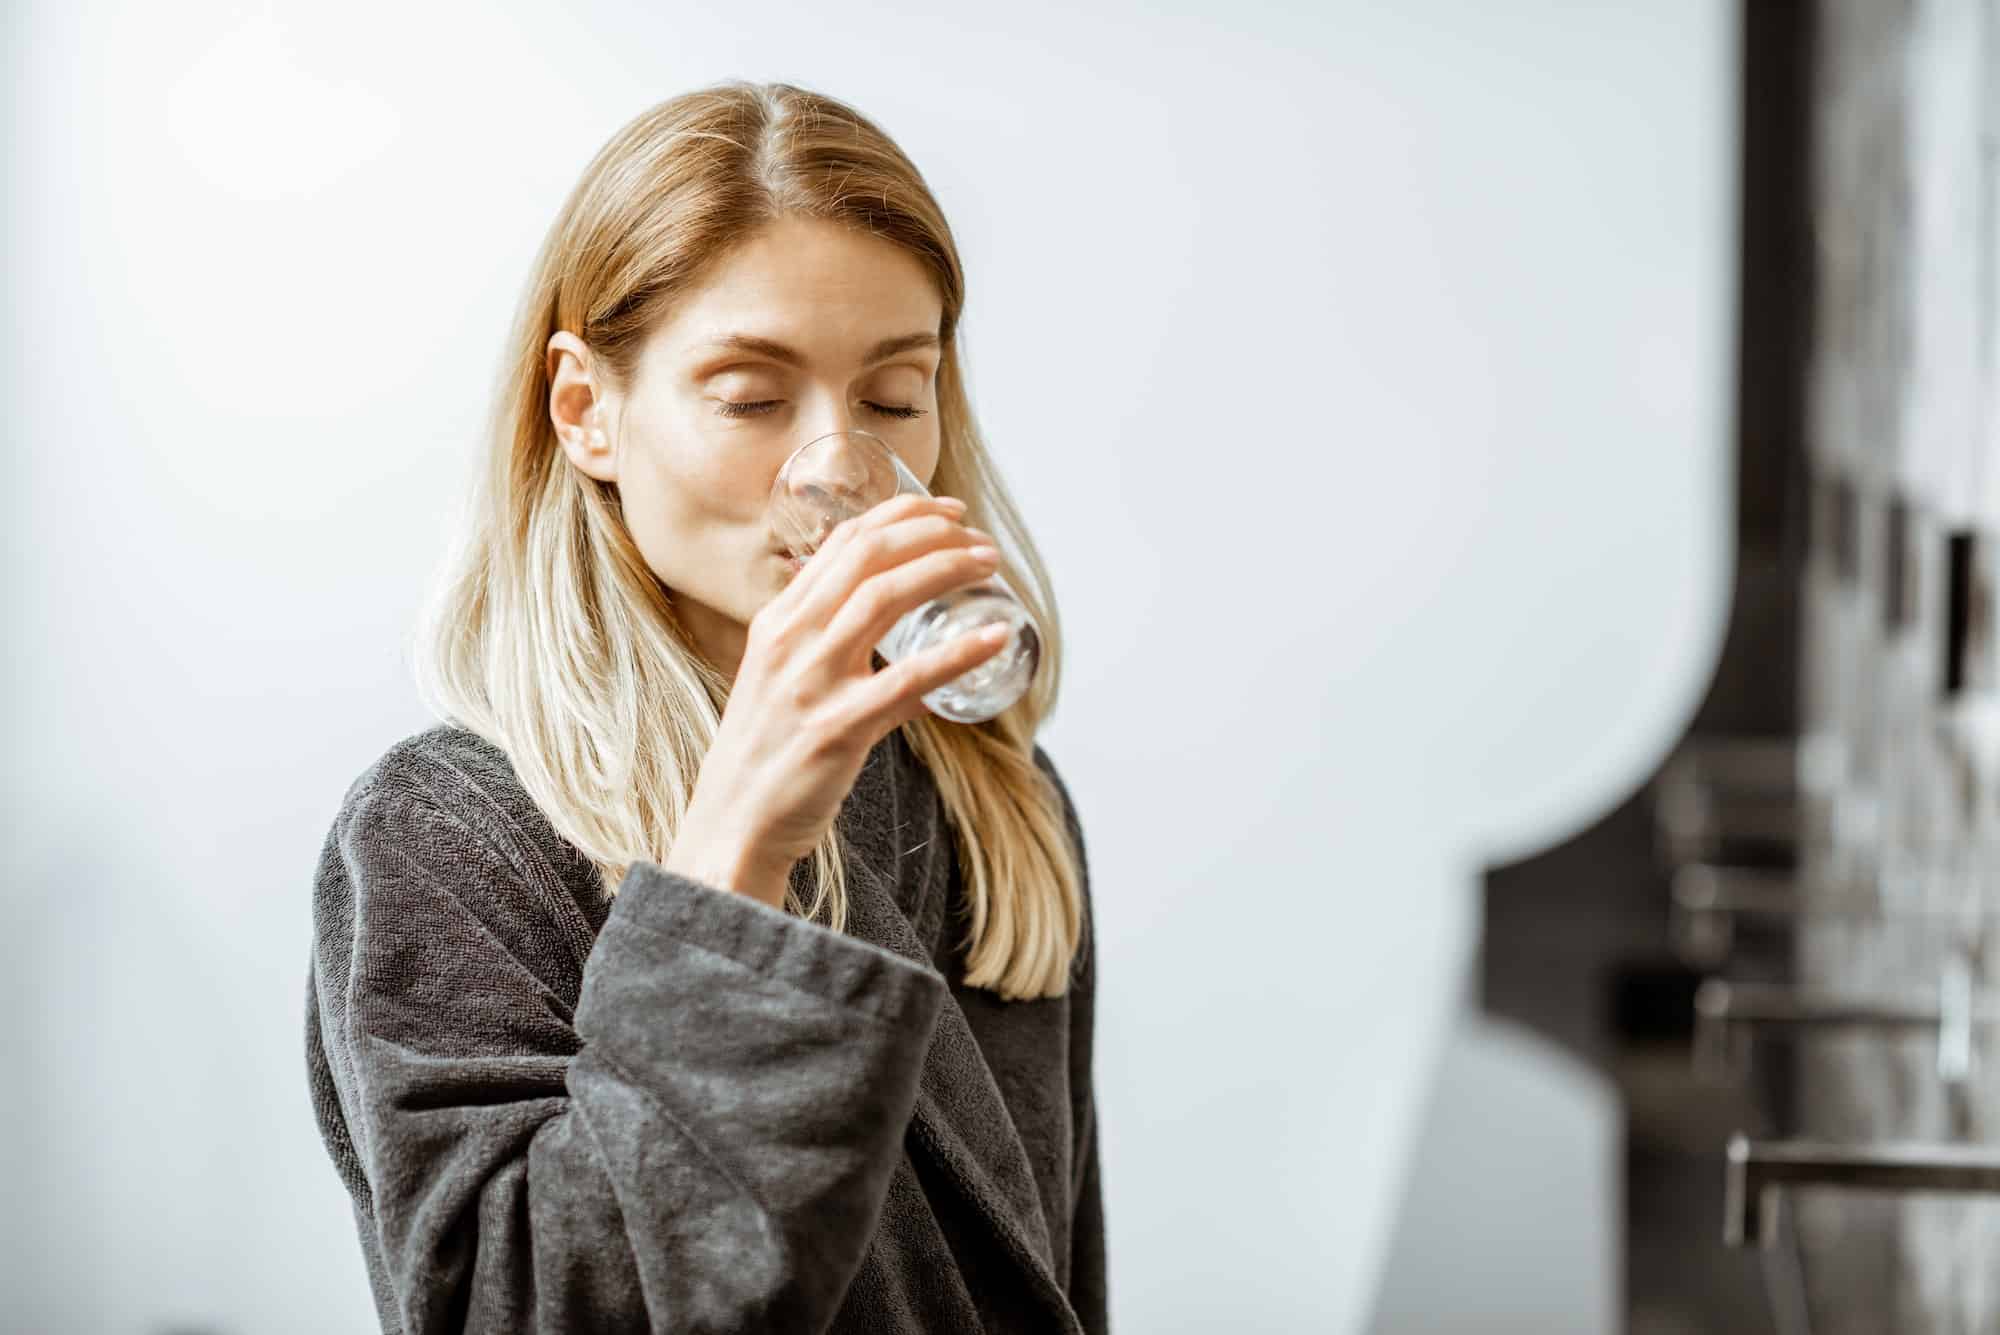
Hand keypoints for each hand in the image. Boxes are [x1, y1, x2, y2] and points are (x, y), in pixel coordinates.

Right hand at [665, 493, 1006, 907]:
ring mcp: (811, 682)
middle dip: (931, 533)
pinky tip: (993, 639)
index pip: (842, 542)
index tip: (946, 513)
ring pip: (884, 599)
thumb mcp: (780, 682)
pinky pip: (907, 679)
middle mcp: (790, 640)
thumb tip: (902, 647)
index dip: (901, 516)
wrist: (732, 826)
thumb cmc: (765, 756)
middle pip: (867, 556)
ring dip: (945, 571)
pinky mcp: (837, 728)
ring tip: (989, 567)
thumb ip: (828, 651)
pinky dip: (957, 653)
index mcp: (777, 622)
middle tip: (979, 539)